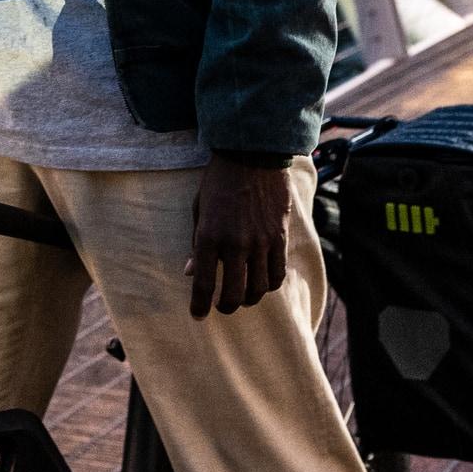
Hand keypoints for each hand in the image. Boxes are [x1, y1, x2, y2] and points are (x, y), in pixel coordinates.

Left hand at [184, 154, 290, 318]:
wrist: (252, 156)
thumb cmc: (218, 182)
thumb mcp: (199, 210)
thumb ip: (198, 244)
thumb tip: (192, 272)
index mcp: (210, 236)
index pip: (204, 284)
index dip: (199, 305)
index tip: (197, 315)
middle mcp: (236, 244)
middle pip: (234, 294)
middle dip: (225, 307)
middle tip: (221, 307)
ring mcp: (261, 243)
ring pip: (259, 289)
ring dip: (249, 299)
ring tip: (242, 297)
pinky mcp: (280, 238)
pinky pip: (277, 274)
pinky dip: (268, 285)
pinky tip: (261, 283)